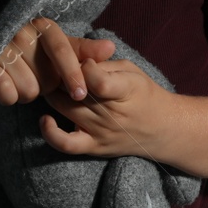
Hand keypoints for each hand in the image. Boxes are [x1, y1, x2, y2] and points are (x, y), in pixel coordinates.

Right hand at [0, 17, 115, 106]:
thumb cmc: (35, 51)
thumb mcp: (61, 47)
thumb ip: (84, 50)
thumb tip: (110, 48)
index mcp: (44, 27)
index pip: (62, 50)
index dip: (73, 74)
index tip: (81, 94)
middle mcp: (21, 33)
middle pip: (47, 78)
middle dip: (48, 86)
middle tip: (39, 77)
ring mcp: (0, 48)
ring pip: (28, 89)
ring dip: (29, 93)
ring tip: (23, 80)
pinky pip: (7, 94)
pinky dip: (11, 96)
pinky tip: (9, 86)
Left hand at [40, 57, 173, 159]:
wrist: (162, 129)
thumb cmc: (145, 95)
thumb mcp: (132, 71)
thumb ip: (105, 64)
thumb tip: (75, 60)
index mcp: (127, 90)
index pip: (98, 81)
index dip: (85, 66)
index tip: (86, 61)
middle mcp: (112, 114)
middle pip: (74, 91)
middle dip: (62, 75)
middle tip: (59, 68)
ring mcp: (101, 132)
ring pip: (64, 108)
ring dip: (53, 93)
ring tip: (54, 85)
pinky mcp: (93, 147)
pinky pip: (65, 144)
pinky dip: (50, 132)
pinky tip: (45, 119)